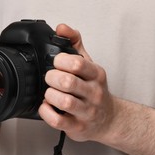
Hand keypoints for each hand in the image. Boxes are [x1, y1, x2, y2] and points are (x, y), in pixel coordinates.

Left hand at [38, 24, 114, 141]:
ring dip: (50, 95)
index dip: (60, 61)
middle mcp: (93, 93)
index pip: (77, 63)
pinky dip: (46, 112)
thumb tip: (61, 27)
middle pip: (67, 82)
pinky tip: (47, 106)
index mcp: (96, 74)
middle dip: (51, 78)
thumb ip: (74, 44)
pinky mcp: (77, 127)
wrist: (108, 119)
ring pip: (63, 102)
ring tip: (50, 93)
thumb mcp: (89, 64)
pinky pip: (57, 120)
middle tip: (50, 79)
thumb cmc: (94, 90)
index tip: (56, 63)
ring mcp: (86, 112)